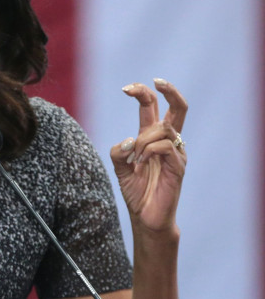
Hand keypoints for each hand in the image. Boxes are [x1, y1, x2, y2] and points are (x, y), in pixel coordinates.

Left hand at [110, 79, 187, 232]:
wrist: (146, 218)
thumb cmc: (136, 192)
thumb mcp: (120, 168)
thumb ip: (119, 152)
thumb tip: (128, 141)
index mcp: (151, 138)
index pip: (152, 107)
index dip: (142, 93)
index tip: (125, 88)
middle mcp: (166, 142)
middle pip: (177, 108)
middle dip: (169, 90)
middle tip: (156, 80)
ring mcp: (175, 153)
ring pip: (164, 128)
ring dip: (143, 139)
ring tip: (135, 159)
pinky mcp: (179, 166)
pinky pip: (165, 146)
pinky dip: (148, 151)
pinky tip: (141, 164)